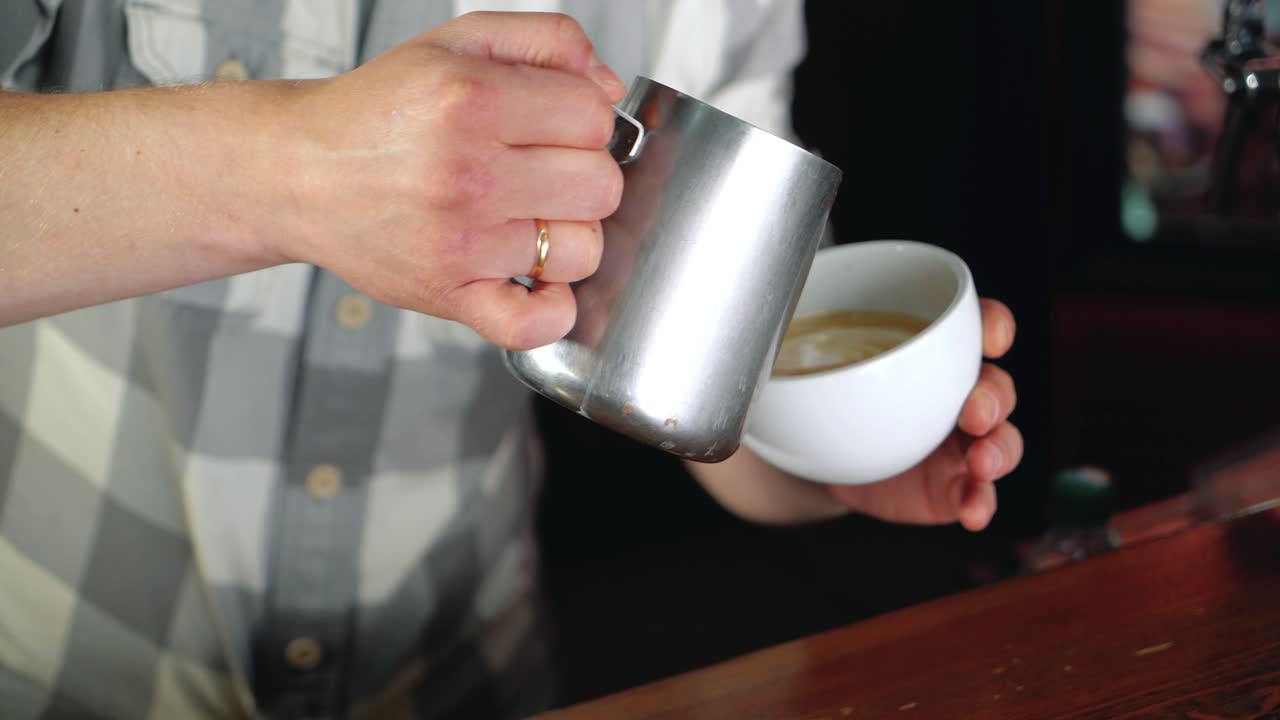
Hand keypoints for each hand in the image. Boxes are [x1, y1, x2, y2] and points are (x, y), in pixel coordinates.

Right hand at [269, 12, 626, 348]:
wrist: (296, 173)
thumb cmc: (377, 113)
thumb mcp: (456, 43)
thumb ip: (546, 40)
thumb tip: (612, 87)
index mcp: (471, 100)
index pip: (596, 118)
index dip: (585, 120)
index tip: (555, 126)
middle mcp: (465, 173)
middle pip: (601, 186)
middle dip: (583, 174)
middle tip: (542, 171)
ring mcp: (458, 242)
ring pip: (583, 251)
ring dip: (567, 237)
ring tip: (527, 219)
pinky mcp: (447, 295)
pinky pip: (534, 323)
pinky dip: (551, 310)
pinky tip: (536, 279)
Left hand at [826, 299, 1022, 530]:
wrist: (825, 459)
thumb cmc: (838, 400)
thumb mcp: (829, 368)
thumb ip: (821, 348)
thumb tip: (775, 334)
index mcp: (940, 354)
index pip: (979, 326)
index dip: (994, 326)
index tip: (992, 336)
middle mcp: (961, 395)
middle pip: (997, 387)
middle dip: (993, 397)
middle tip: (973, 412)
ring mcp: (963, 443)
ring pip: (1002, 441)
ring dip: (999, 450)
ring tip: (981, 462)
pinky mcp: (955, 485)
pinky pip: (980, 495)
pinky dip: (981, 503)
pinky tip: (973, 511)